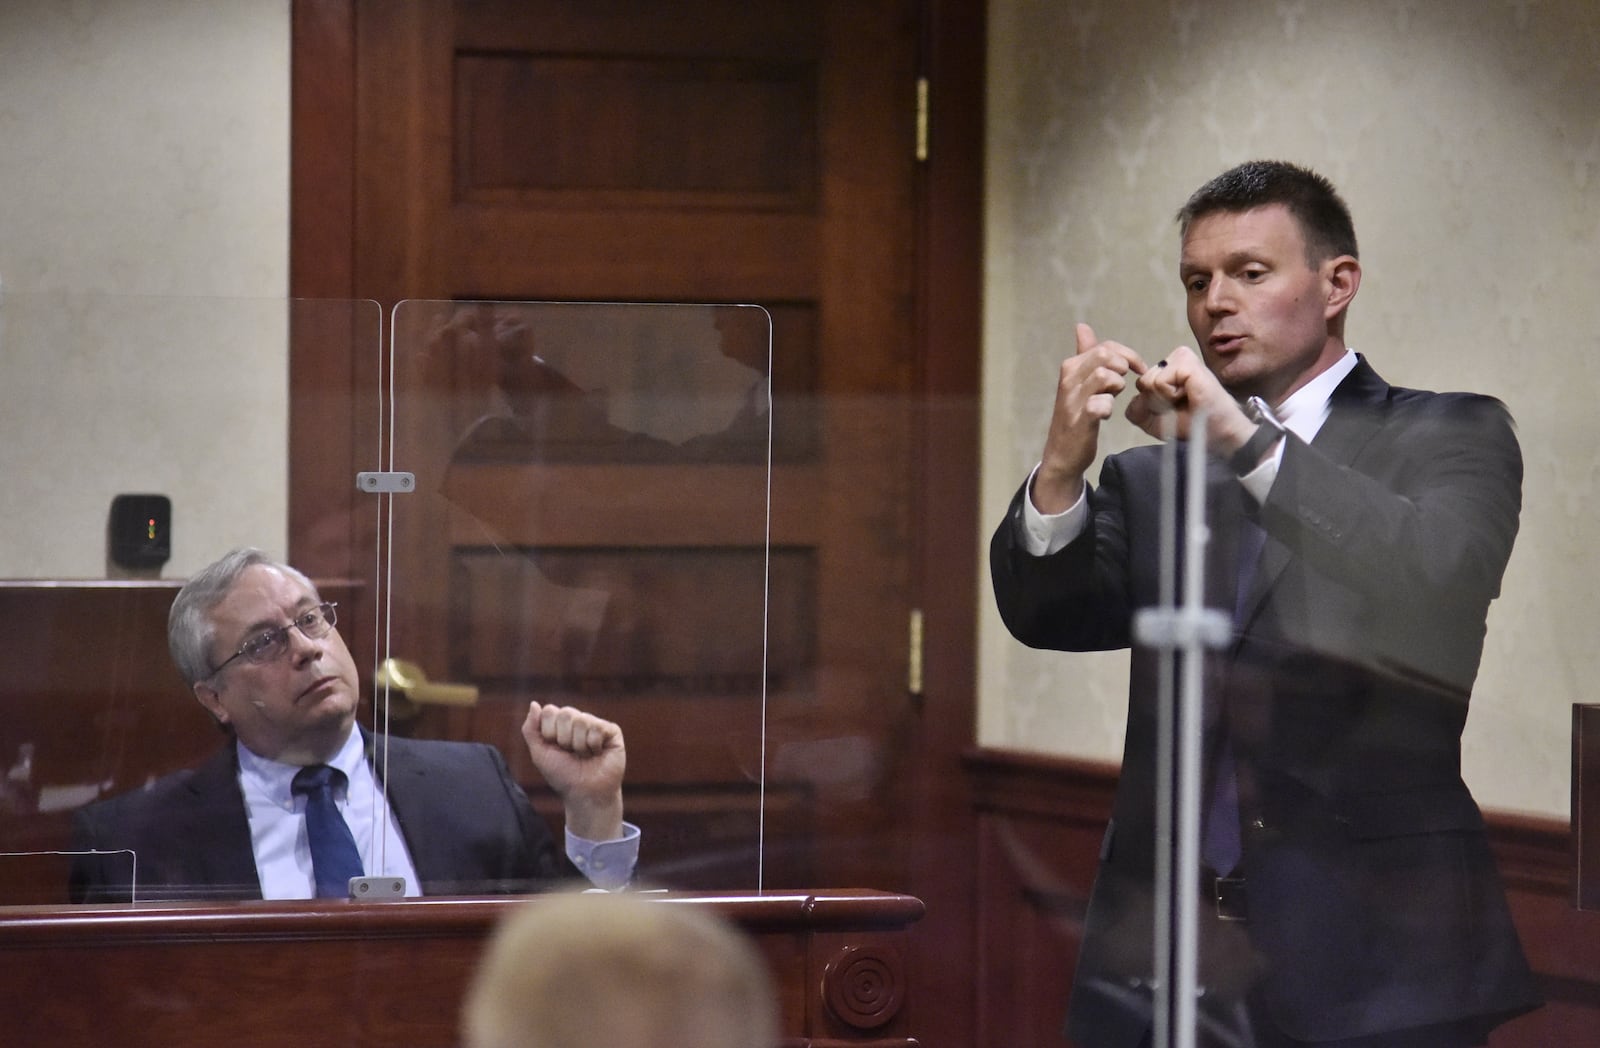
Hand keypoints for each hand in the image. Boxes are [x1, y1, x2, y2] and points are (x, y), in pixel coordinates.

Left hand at [521, 702, 625, 840]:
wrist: (584, 794)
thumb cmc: (562, 775)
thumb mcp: (540, 754)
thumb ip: (531, 729)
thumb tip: (534, 704)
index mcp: (560, 724)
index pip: (550, 711)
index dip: (549, 732)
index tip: (555, 748)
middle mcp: (578, 721)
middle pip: (566, 713)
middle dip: (564, 739)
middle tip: (571, 753)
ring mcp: (595, 725)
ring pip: (582, 720)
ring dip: (579, 745)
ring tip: (585, 756)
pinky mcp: (612, 731)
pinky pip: (598, 727)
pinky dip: (594, 745)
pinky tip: (597, 754)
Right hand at [1033, 323, 1149, 512]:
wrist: (1062, 454)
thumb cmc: (1076, 415)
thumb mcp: (1079, 381)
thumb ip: (1084, 354)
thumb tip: (1082, 326)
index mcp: (1071, 368)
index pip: (1104, 346)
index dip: (1127, 355)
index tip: (1137, 369)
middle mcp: (1069, 380)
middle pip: (1105, 355)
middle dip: (1124, 366)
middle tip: (1127, 383)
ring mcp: (1073, 401)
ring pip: (1105, 376)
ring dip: (1117, 386)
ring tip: (1114, 397)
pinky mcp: (1080, 421)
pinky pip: (1100, 405)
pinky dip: (1108, 408)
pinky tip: (1106, 415)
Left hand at [1125, 345, 1255, 456]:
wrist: (1218, 433)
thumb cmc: (1193, 425)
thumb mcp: (1155, 422)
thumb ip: (1137, 411)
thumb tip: (1134, 398)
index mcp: (1167, 369)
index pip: (1140, 385)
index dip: (1152, 405)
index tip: (1176, 408)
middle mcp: (1173, 359)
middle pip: (1142, 383)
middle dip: (1157, 402)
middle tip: (1182, 405)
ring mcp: (1181, 357)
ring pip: (1148, 382)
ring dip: (1164, 399)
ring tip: (1186, 399)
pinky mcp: (1186, 362)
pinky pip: (1159, 382)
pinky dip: (1170, 395)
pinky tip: (1189, 394)